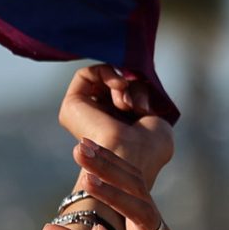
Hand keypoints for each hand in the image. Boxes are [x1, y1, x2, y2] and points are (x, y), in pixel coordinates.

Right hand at [57, 65, 171, 188]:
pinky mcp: (71, 105)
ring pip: (103, 79)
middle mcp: (99, 120)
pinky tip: (119, 86)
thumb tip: (133, 86)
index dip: (139, 92)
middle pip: (116, 85)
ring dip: (123, 85)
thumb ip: (142, 101)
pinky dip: (106, 72)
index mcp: (118, 128)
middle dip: (132, 88)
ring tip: (128, 105)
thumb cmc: (150, 149)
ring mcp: (84, 114)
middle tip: (137, 108)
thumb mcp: (156, 121)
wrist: (132, 156)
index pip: (127, 95)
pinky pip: (85, 74)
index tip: (145, 108)